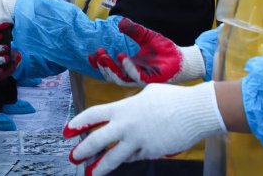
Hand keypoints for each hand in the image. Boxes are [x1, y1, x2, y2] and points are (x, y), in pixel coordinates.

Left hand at [64, 82, 225, 175]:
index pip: (93, 115)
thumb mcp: (146, 94)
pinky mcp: (150, 152)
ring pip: (114, 158)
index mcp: (123, 108)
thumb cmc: (172, 98)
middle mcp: (126, 125)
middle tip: (73, 157)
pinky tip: (129, 157)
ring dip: (100, 167)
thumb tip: (123, 113)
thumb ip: (130, 105)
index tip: (67, 130)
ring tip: (90, 173)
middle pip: (97, 140)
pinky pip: (136, 157)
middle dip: (82, 150)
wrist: (195, 111)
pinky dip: (131, 157)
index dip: (78, 122)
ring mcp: (138, 141)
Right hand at [87, 18, 203, 85]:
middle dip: (102, 65)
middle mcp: (133, 73)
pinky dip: (129, 68)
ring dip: (111, 69)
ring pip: (121, 79)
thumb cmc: (165, 49)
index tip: (91, 54)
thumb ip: (133, 30)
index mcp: (129, 65)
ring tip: (105, 57)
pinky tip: (123, 58)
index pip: (110, 67)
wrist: (182, 58)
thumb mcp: (146, 36)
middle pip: (112, 75)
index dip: (99, 63)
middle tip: (97, 54)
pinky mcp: (151, 80)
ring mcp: (141, 78)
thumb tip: (120, 22)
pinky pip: (137, 77)